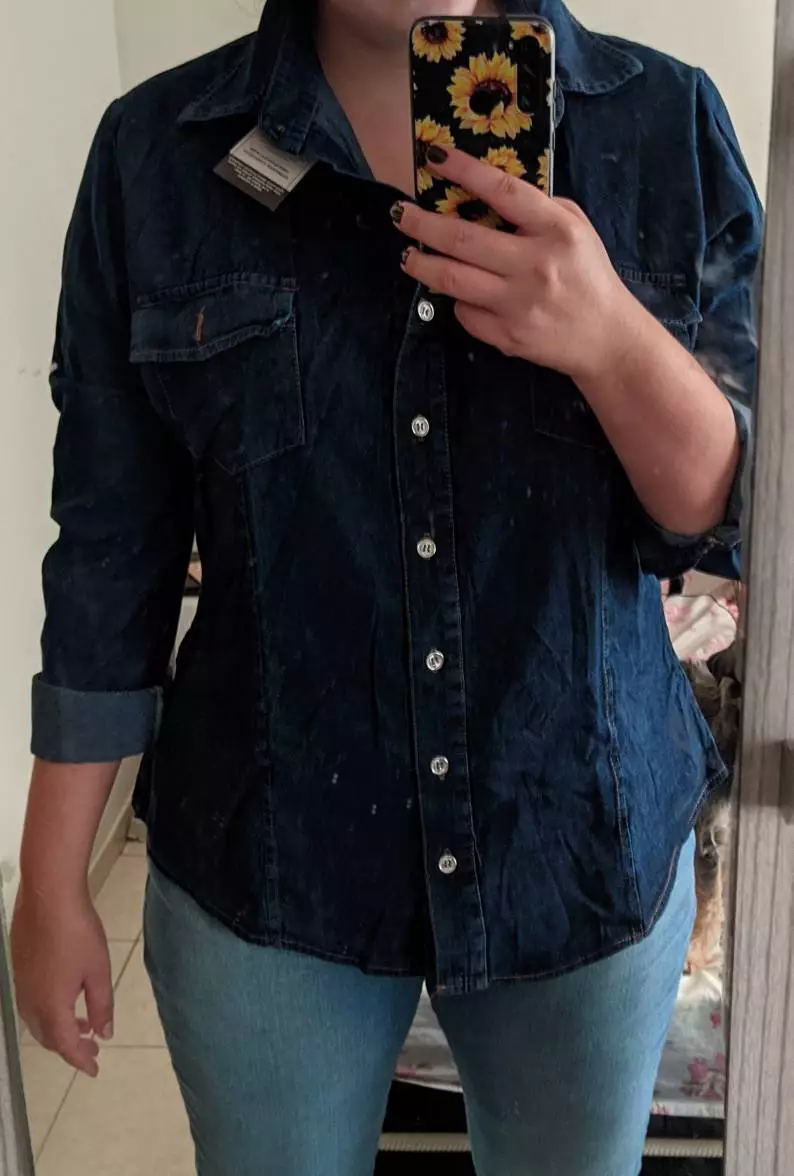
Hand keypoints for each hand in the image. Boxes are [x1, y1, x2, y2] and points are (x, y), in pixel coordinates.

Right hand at [11, 884, 113, 1075]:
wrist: (48, 898)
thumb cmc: (78, 933)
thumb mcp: (99, 971)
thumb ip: (102, 1006)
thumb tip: (104, 1034)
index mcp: (52, 1008)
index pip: (66, 1046)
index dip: (81, 1061)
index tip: (95, 1070)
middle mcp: (31, 1003)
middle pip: (49, 1038)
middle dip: (70, 1046)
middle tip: (92, 1048)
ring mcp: (21, 987)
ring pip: (38, 1022)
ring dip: (60, 1029)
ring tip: (83, 1025)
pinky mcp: (19, 970)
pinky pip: (32, 1005)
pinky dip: (50, 1012)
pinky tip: (66, 998)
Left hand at [393, 147, 646, 383]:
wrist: (606, 338)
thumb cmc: (588, 275)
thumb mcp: (576, 228)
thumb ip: (539, 208)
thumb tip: (486, 193)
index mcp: (556, 230)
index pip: (503, 191)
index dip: (464, 170)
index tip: (433, 156)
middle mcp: (535, 266)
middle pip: (463, 240)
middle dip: (422, 224)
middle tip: (400, 213)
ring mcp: (518, 305)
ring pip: (453, 280)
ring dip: (422, 264)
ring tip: (408, 254)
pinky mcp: (507, 337)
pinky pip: (466, 314)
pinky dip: (456, 301)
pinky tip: (455, 292)